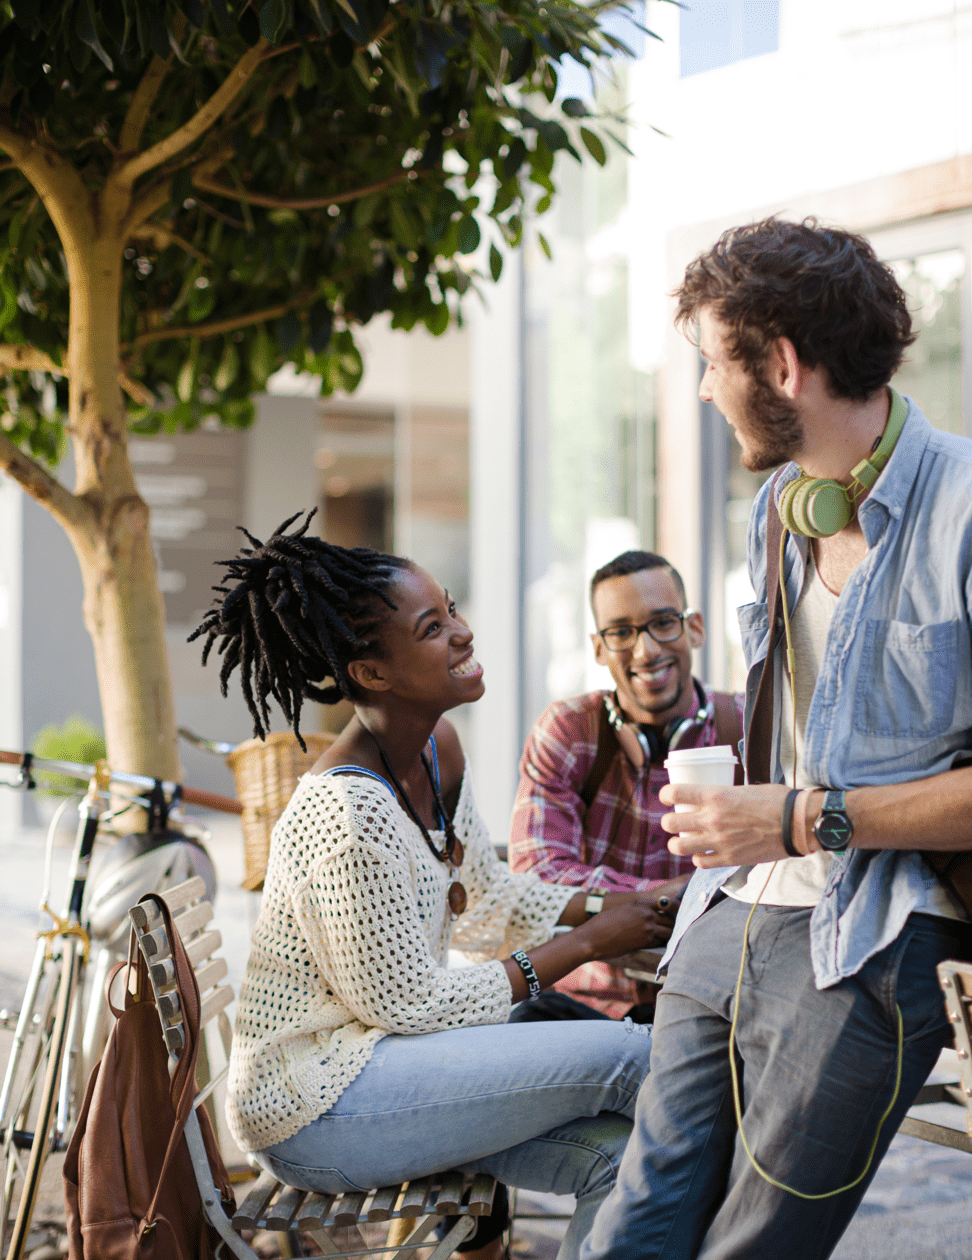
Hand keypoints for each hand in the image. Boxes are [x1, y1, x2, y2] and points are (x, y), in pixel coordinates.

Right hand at [579, 899, 674, 956]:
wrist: (593, 938)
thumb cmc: (603, 923)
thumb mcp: (622, 909)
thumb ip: (637, 910)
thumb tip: (649, 915)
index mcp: (640, 902)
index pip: (666, 902)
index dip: (673, 908)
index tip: (675, 913)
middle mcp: (647, 913)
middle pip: (671, 918)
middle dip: (673, 924)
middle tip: (676, 929)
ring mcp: (648, 927)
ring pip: (669, 931)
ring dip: (669, 935)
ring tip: (669, 939)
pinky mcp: (646, 941)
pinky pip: (660, 942)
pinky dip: (661, 943)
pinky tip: (658, 945)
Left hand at [658, 783, 792, 868]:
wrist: (797, 823)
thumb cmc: (776, 800)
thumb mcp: (744, 788)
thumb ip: (724, 795)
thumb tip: (713, 798)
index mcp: (715, 795)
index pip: (674, 793)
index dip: (665, 795)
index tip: (667, 797)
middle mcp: (712, 818)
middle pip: (670, 823)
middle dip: (669, 822)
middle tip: (676, 821)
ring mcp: (719, 841)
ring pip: (679, 847)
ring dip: (678, 843)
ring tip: (683, 840)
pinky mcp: (729, 859)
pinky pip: (700, 862)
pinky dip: (698, 858)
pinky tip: (703, 853)